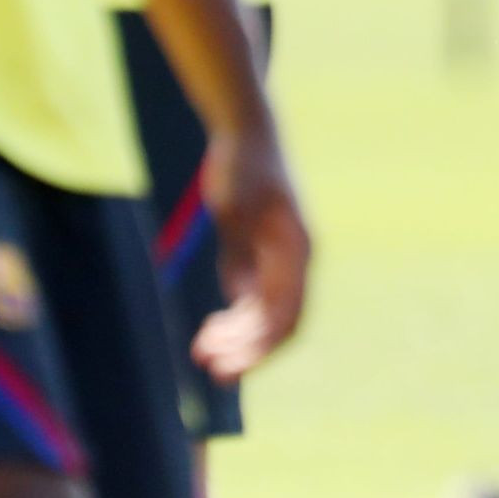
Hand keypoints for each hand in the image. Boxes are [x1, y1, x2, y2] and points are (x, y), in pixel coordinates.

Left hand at [192, 115, 310, 378]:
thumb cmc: (242, 164)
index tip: (230, 366)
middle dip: (246, 349)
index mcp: (297, 251)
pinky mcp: (261, 254)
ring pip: (263, 315)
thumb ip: (237, 252)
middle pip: (276, 322)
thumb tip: (240, 298)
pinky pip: (252, 299)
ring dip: (237, 337)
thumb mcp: (234, 208)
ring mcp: (279, 259)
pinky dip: (235, 318)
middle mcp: (294, 261)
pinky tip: (211, 327)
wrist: (246, 131)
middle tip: (208, 365)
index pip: (286, 316)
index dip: (261, 348)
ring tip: (201, 350)